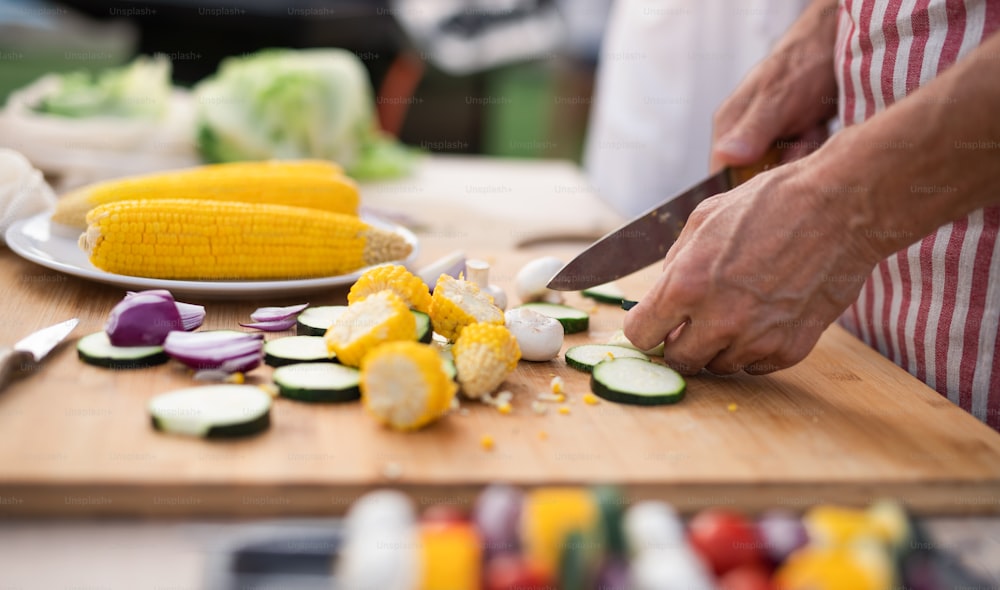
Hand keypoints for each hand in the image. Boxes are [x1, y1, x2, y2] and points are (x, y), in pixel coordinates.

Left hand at [623, 157, 879, 374]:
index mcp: (685, 285)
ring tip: (735, 313)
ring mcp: (756, 339)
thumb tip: (662, 292)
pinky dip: (754, 350)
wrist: (840, 208)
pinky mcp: (790, 349)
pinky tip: (764, 318)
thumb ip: (676, 262)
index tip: (654, 323)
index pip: (640, 335)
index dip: (645, 328)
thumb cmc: (771, 204)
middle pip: (678, 360)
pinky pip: (756, 366)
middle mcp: (718, 319)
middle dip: (679, 343)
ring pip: (718, 367)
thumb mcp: (703, 218)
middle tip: (692, 323)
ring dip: (718, 347)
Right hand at [710, 0, 838, 171]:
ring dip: (802, 155)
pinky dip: (814, 149)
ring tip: (811, 127)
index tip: (771, 175)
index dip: (744, 186)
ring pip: (781, 171)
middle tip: (800, 137)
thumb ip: (752, 129)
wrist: (837, 43)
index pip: (722, 176)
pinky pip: (801, 162)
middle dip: (782, 166)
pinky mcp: (792, 141)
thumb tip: (726, 157)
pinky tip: (818, 129)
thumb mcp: (778, 98)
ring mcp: (769, 139)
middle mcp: (745, 137)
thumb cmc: (803, 64)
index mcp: (729, 128)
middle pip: (755, 178)